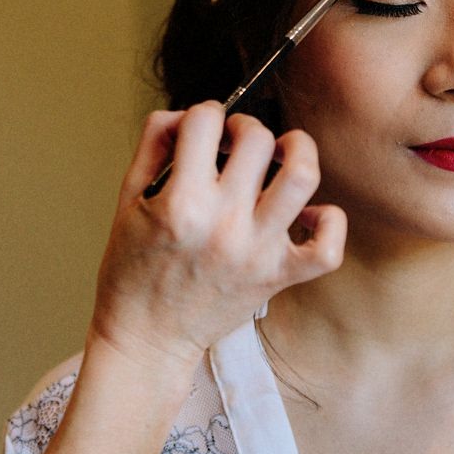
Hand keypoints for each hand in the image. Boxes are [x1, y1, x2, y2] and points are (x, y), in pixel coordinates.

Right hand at [89, 102, 345, 371]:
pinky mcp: (278, 277)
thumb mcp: (125, 201)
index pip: (205, 120)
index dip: (203, 113)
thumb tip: (185, 113)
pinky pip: (328, 245)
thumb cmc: (131, 271)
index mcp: (180, 202)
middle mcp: (223, 223)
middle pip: (257, 138)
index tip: (202, 129)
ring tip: (281, 153)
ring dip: (296, 150)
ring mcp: (257, 251)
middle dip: (243, 127)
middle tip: (233, 144)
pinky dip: (326, 221)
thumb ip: (152, 145)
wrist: (146, 340)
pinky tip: (303, 213)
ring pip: (302, 176)